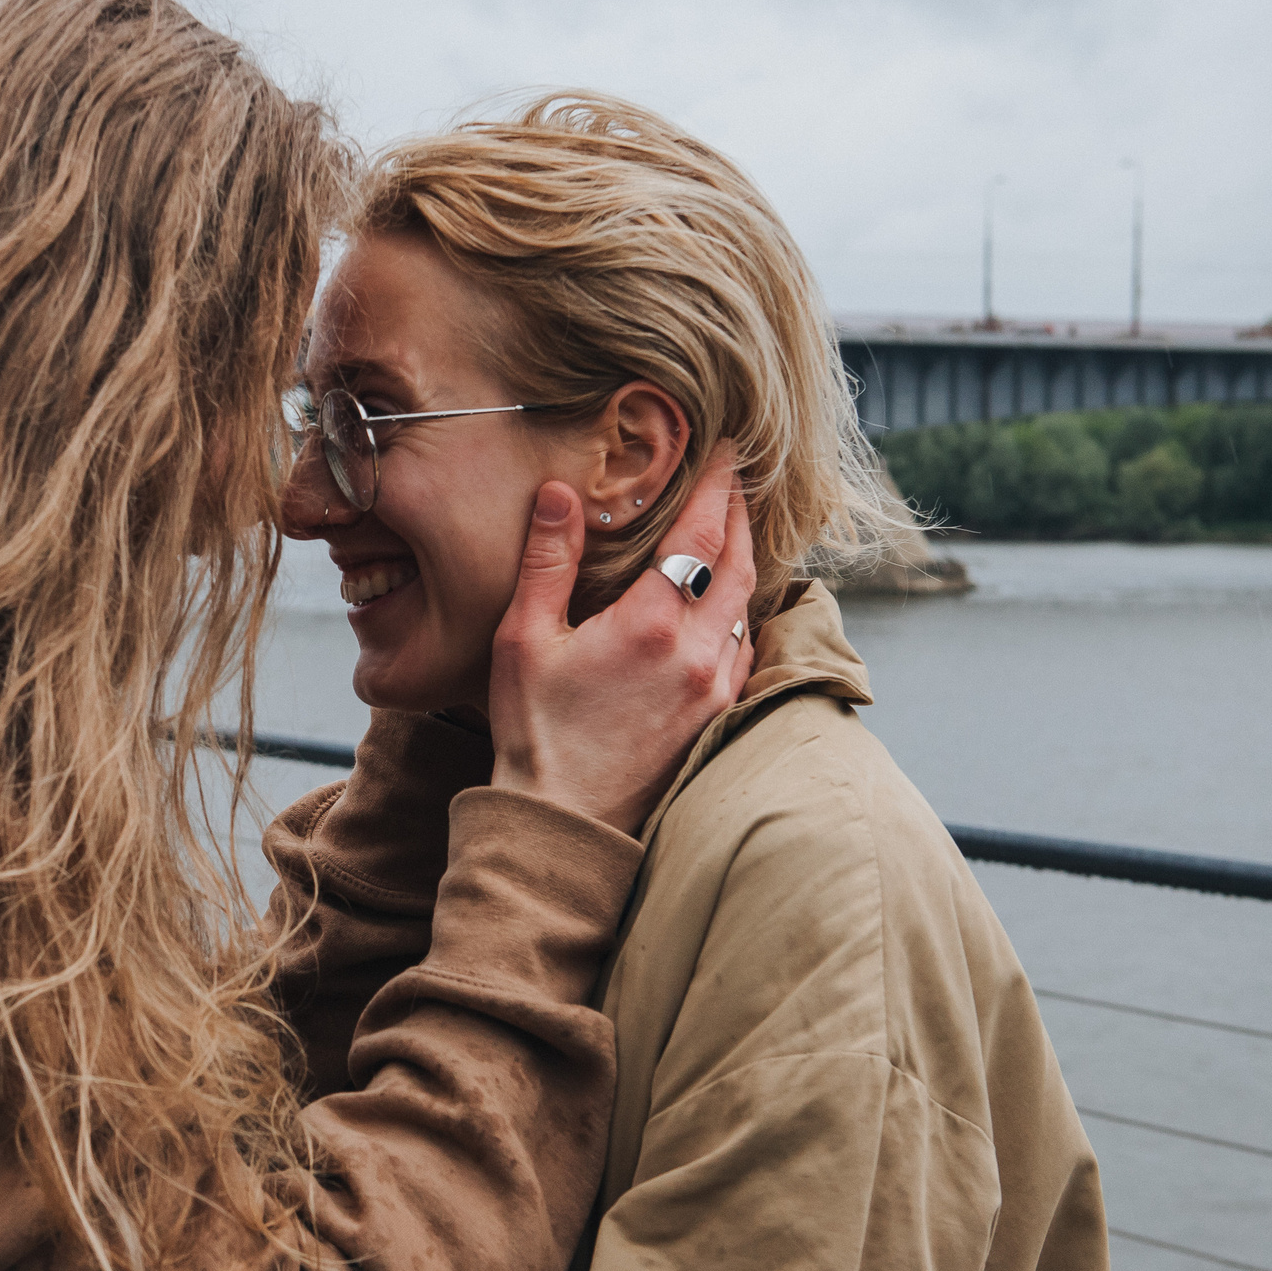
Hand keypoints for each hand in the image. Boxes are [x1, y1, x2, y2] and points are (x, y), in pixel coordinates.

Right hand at [486, 443, 757, 835]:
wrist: (564, 822)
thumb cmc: (534, 733)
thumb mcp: (524, 639)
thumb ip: (547, 560)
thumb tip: (560, 492)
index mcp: (652, 624)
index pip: (702, 531)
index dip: (717, 483)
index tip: (725, 447)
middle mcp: (698, 653)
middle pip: (740, 561)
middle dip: (740, 512)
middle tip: (735, 476)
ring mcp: (715, 688)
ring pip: (747, 604)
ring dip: (744, 559)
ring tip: (733, 528)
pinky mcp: (716, 716)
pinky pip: (744, 646)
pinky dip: (740, 608)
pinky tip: (724, 600)